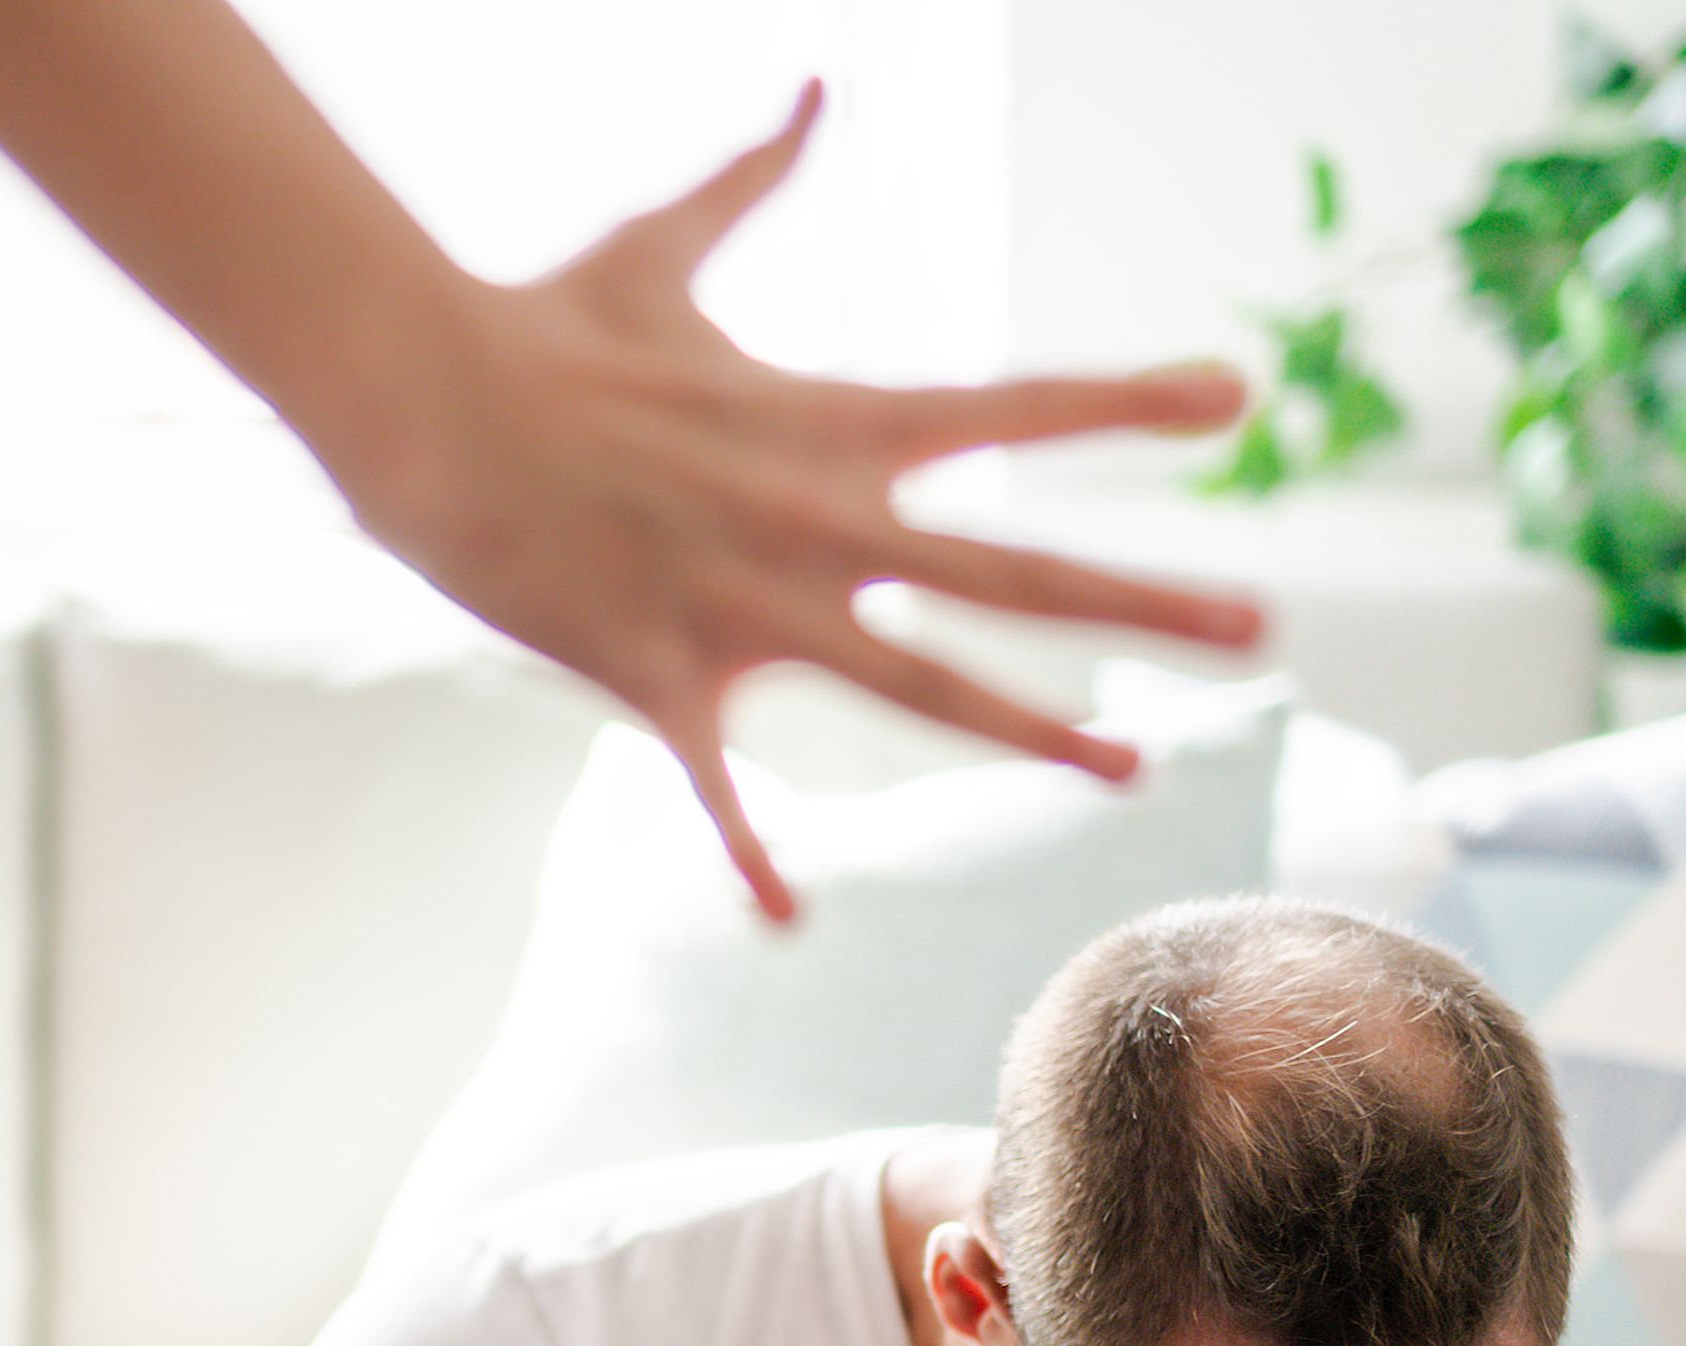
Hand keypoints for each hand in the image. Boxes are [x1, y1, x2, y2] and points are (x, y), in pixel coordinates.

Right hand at [336, 84, 1261, 917]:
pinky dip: (748, 854)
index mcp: (830, 419)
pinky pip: (713, 785)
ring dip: (1030, 729)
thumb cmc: (539, 325)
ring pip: (918, 685)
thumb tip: (817, 85)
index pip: (1012, 405)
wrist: (424, 399)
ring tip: (1129, 765)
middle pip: (1011, 566)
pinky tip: (788, 919)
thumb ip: (755, 174)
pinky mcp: (657, 673)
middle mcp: (815, 519)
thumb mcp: (662, 242)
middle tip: (1260, 624)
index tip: (1236, 403)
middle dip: (1141, 596)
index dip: (1128, 402)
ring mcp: (744, 606)